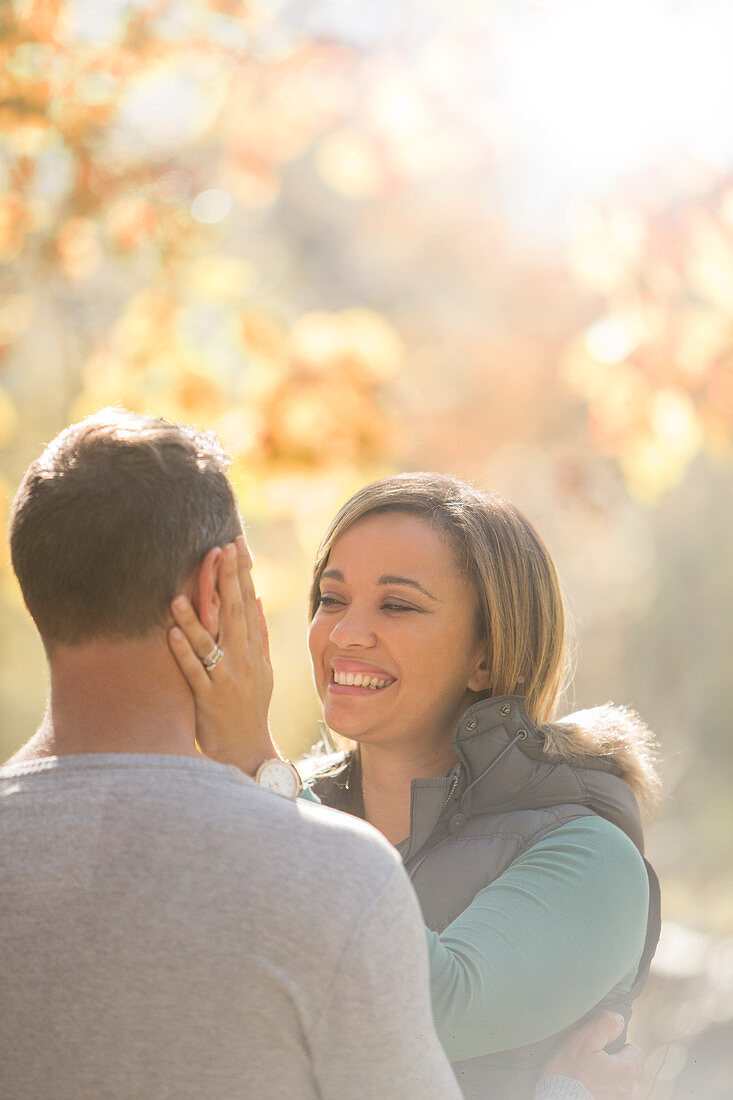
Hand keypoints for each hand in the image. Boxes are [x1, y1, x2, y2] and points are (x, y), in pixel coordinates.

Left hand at [168, 535, 276, 775]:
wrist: (248, 752)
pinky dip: (184, 653)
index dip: (243, 573)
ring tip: (180, 594)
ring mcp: (228, 679)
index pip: (249, 603)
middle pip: (235, 613)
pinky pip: (195, 672)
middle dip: (228, 580)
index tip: (236, 544)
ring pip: (211, 642)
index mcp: (254, 650)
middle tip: (220, 548)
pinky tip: (171, 634)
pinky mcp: (210, 699)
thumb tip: (258, 599)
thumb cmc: (250, 709)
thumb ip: (259, 635)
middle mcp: (244, 660)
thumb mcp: (262, 671)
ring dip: (195, 617)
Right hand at [540, 1011, 643, 1098]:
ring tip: (589, 1082)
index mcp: (625, 1071)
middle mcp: (628, 1092)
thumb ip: (604, 1025)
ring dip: (610, 1085)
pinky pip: (611, 1099)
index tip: (603, 1049)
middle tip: (593, 1066)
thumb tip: (619, 1018)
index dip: (621, 1047)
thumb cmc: (567, 1075)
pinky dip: (603, 1095)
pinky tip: (588, 1093)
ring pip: (622, 1091)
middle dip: (616, 1068)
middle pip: (630, 1074)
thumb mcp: (581, 1041)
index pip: (636, 1052)